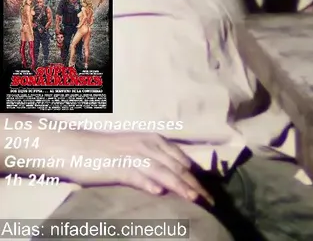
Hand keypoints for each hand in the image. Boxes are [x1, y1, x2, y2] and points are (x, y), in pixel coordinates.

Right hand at [40, 130, 212, 203]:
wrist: (75, 147)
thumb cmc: (105, 151)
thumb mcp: (136, 150)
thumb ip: (155, 160)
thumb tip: (173, 177)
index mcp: (155, 140)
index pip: (182, 159)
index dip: (196, 176)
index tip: (208, 190)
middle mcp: (148, 145)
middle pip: (177, 167)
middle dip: (194, 184)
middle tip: (209, 199)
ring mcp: (133, 155)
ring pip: (162, 172)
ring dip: (179, 186)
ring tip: (193, 198)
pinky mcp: (117, 166)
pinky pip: (136, 175)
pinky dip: (148, 183)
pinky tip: (158, 192)